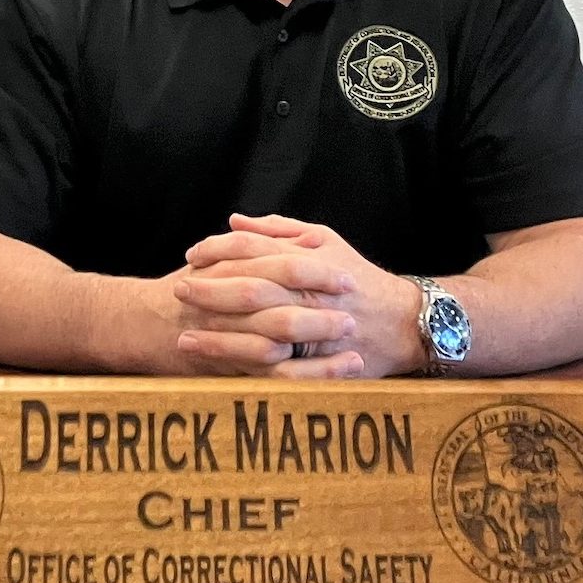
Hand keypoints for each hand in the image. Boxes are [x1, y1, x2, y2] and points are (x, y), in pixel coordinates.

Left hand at [176, 213, 424, 377]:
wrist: (403, 322)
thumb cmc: (358, 279)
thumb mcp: (325, 241)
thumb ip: (280, 230)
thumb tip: (235, 220)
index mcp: (308, 260)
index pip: (253, 249)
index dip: (218, 251)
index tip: (192, 255)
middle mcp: (309, 292)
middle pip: (250, 286)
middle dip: (210, 288)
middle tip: (178, 289)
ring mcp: (312, 328)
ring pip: (256, 326)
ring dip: (216, 329)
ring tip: (182, 330)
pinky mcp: (314, 360)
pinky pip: (271, 361)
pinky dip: (237, 358)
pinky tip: (211, 359)